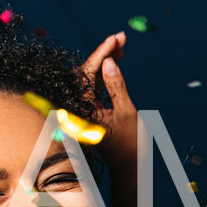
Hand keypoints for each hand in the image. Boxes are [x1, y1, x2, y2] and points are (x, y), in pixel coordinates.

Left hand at [78, 32, 138, 177]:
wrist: (128, 167)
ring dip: (105, 62)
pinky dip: (104, 75)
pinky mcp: (88, 111)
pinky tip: (114, 63)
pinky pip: (92, 87)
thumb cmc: (129, 143)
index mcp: (82, 109)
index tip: (116, 39)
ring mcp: (82, 110)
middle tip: (121, 39)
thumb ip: (116, 86)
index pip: (88, 73)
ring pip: (89, 78)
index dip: (102, 53)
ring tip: (121, 47)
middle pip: (86, 72)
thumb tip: (109, 62)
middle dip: (104, 53)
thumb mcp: (126, 112)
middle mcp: (77, 108)